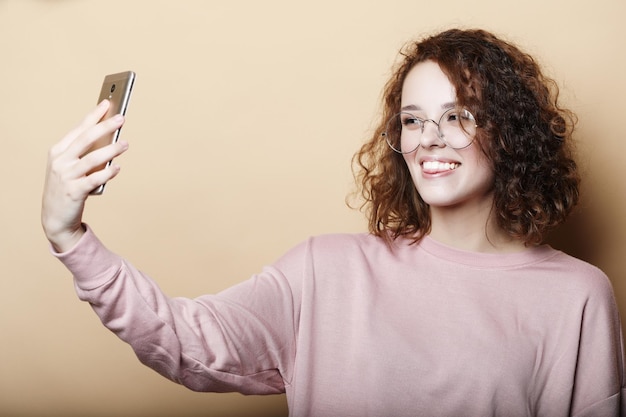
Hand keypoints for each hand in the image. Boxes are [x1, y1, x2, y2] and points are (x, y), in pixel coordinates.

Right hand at [41, 100, 128, 252]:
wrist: (55, 217)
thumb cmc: (68, 187)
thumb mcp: (71, 167)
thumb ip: (86, 154)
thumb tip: (110, 137)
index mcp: (58, 151)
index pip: (79, 129)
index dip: (93, 116)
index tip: (107, 103)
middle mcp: (60, 161)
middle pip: (86, 139)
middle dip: (104, 126)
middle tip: (121, 118)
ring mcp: (66, 176)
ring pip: (92, 158)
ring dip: (111, 149)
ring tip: (125, 144)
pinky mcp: (74, 191)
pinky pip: (95, 179)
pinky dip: (107, 172)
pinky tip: (117, 167)